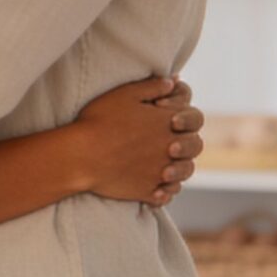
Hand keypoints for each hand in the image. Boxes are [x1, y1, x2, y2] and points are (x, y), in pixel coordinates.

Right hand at [75, 76, 204, 205]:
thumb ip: (153, 86)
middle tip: (167, 141)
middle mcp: (171, 148)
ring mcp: (161, 172)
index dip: (184, 116)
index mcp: (168, 122)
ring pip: (185, 172)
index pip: (195, 118)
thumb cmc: (99, 121)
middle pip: (195, 146)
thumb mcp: (125, 94)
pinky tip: (155, 186)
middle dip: (185, 141)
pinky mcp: (148, 191)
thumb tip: (173, 82)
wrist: (81, 156)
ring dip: (179, 167)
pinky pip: (166, 194)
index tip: (164, 115)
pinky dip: (164, 191)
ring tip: (164, 165)